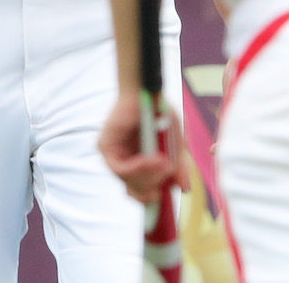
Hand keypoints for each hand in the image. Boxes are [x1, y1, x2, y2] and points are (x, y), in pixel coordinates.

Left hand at [98, 90, 187, 204]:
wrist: (146, 89)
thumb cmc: (160, 113)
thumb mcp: (174, 144)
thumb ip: (178, 165)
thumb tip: (184, 189)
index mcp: (139, 163)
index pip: (141, 191)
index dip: (151, 199)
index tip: (163, 200)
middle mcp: (124, 161)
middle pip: (134, 191)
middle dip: (152, 189)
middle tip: (167, 179)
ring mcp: (113, 155)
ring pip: (128, 182)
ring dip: (149, 176)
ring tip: (164, 163)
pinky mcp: (105, 147)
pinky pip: (120, 168)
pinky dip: (138, 168)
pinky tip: (152, 160)